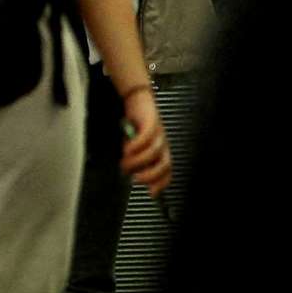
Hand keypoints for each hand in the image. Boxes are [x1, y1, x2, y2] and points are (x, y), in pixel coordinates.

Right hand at [117, 82, 171, 196]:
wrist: (138, 99)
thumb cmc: (135, 124)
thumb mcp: (135, 144)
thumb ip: (136, 156)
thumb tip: (130, 172)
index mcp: (162, 151)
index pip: (167, 171)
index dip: (161, 183)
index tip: (151, 193)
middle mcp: (163, 144)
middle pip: (164, 164)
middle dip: (150, 175)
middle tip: (134, 178)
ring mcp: (159, 134)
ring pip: (154, 152)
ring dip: (139, 161)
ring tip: (124, 162)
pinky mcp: (151, 123)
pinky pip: (146, 138)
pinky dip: (136, 145)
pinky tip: (126, 148)